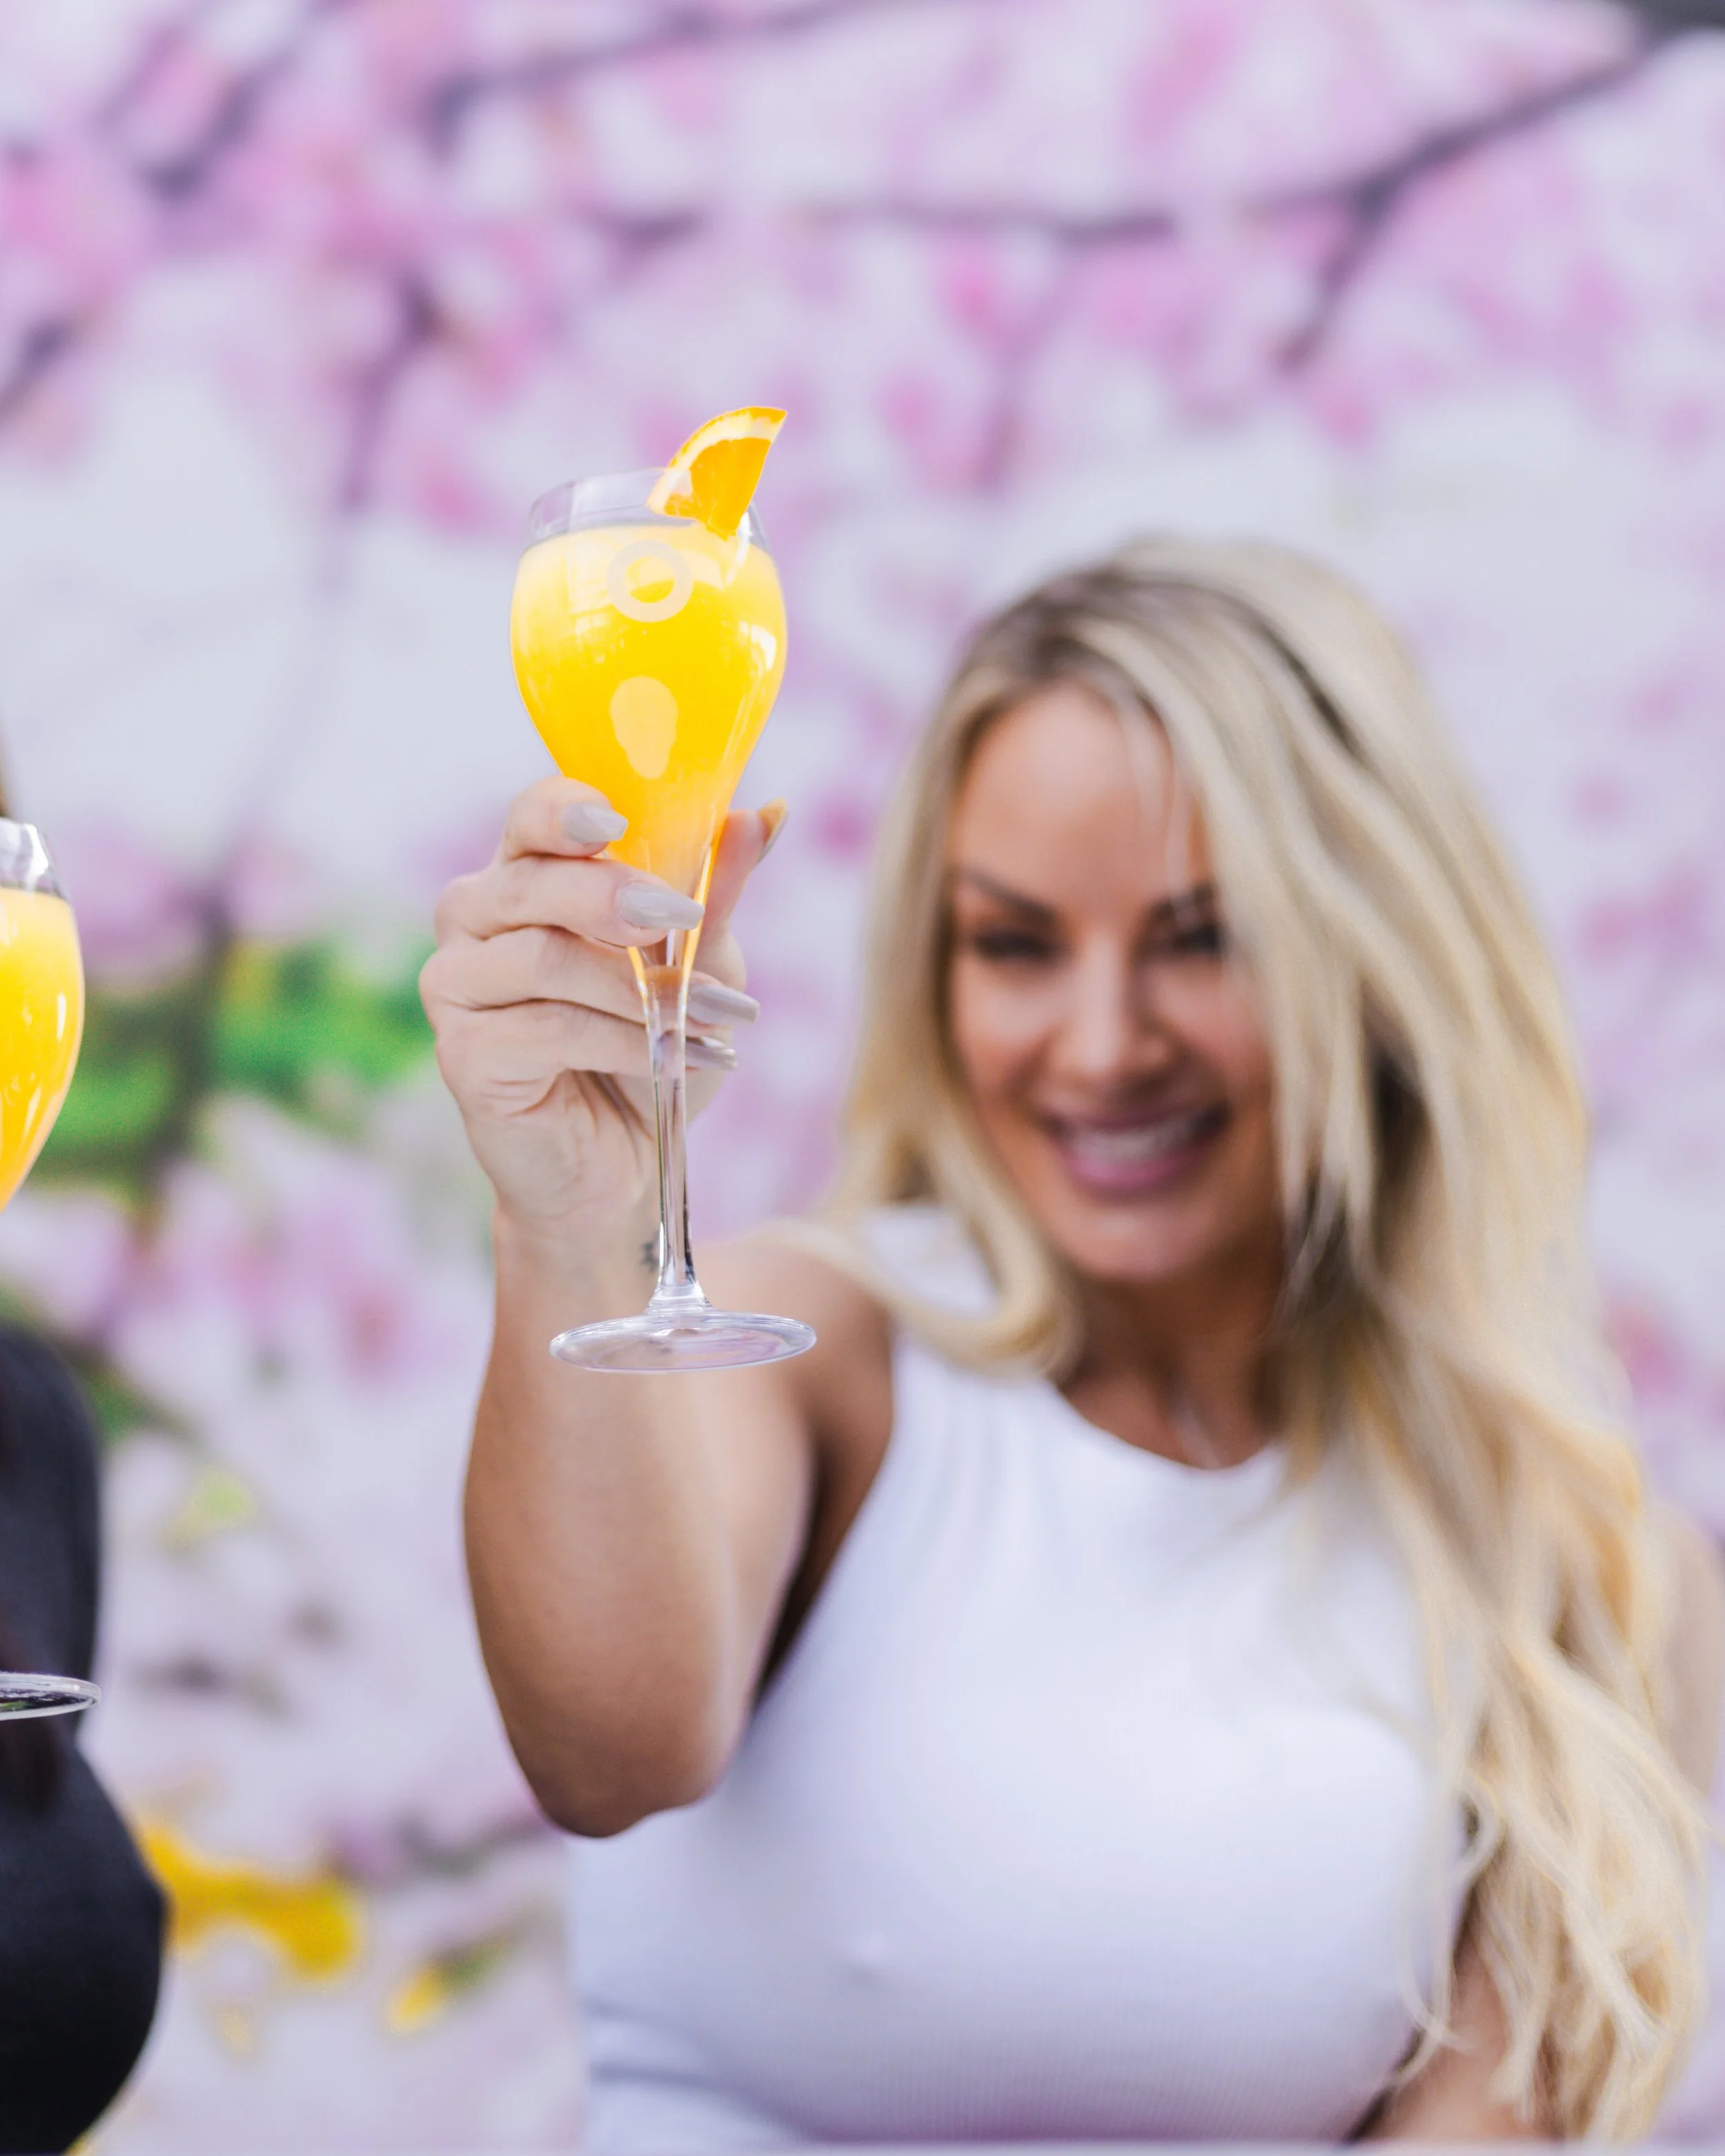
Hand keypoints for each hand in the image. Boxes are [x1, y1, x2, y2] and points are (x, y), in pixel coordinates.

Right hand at [420, 776, 780, 1242]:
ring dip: (639, 989)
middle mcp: (475, 921)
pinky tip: (676, 1059)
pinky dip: (626, 1042)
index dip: (565, 810)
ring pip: (543, 958)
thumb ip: (719, 890)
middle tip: (687, 919)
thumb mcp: (702, 962)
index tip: (616, 819)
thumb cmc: (652, 1050)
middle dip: (616, 897)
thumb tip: (768, 814)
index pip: (531, 818)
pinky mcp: (464, 1054)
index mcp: (527, 876)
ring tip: (707, 1019)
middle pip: (531, 881)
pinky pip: (548, 1029)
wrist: (623, 1164)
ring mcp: (457, 986)